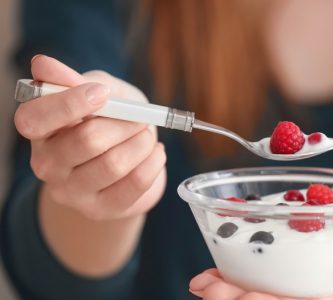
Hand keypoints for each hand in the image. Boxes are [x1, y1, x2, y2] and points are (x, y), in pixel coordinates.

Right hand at [14, 55, 166, 219]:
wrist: (127, 164)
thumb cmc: (108, 120)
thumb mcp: (96, 91)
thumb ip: (74, 79)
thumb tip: (42, 64)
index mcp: (38, 130)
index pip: (34, 118)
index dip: (69, 103)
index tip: (102, 94)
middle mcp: (46, 163)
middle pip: (86, 140)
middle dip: (124, 122)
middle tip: (141, 117)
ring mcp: (71, 191)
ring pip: (114, 163)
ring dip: (142, 142)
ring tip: (148, 134)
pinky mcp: (101, 209)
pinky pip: (134, 184)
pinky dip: (153, 162)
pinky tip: (156, 152)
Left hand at [188, 185, 332, 299]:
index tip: (251, 297)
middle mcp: (328, 292)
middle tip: (207, 288)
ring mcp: (311, 280)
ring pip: (269, 294)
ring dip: (231, 291)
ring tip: (201, 282)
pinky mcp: (300, 263)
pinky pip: (267, 274)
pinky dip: (238, 273)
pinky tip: (214, 269)